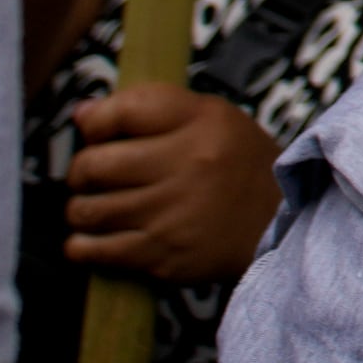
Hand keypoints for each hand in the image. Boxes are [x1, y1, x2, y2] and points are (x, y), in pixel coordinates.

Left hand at [62, 83, 284, 282]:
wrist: (281, 225)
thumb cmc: (238, 167)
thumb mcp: (214, 119)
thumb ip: (153, 108)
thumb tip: (82, 113)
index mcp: (204, 122)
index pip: (125, 110)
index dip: (95, 122)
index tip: (96, 132)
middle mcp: (189, 164)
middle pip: (94, 164)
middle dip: (81, 171)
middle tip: (91, 174)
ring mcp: (173, 213)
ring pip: (87, 210)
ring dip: (82, 209)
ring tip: (98, 207)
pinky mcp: (162, 254)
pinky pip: (94, 250)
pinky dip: (83, 245)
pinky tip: (96, 238)